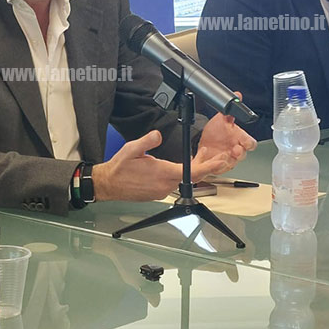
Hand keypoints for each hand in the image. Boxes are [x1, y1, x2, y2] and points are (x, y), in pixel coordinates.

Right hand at [93, 130, 228, 200]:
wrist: (108, 184)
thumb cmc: (119, 168)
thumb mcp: (131, 149)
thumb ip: (147, 140)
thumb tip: (158, 134)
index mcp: (162, 173)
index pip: (193, 171)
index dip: (209, 167)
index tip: (220, 161)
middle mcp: (165, 184)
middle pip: (193, 176)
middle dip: (205, 166)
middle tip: (213, 156)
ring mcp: (162, 191)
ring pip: (184, 180)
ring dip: (193, 170)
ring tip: (198, 157)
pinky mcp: (158, 193)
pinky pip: (174, 184)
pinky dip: (182, 175)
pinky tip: (180, 168)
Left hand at [197, 93, 257, 170]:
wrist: (203, 144)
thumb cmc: (216, 133)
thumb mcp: (221, 119)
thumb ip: (230, 110)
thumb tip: (237, 95)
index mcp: (239, 139)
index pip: (250, 143)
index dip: (248, 143)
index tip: (243, 141)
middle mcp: (235, 150)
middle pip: (243, 155)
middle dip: (239, 153)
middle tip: (234, 149)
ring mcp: (227, 159)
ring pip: (232, 164)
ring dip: (227, 160)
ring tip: (221, 155)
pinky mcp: (218, 166)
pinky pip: (219, 169)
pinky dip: (216, 166)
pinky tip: (213, 161)